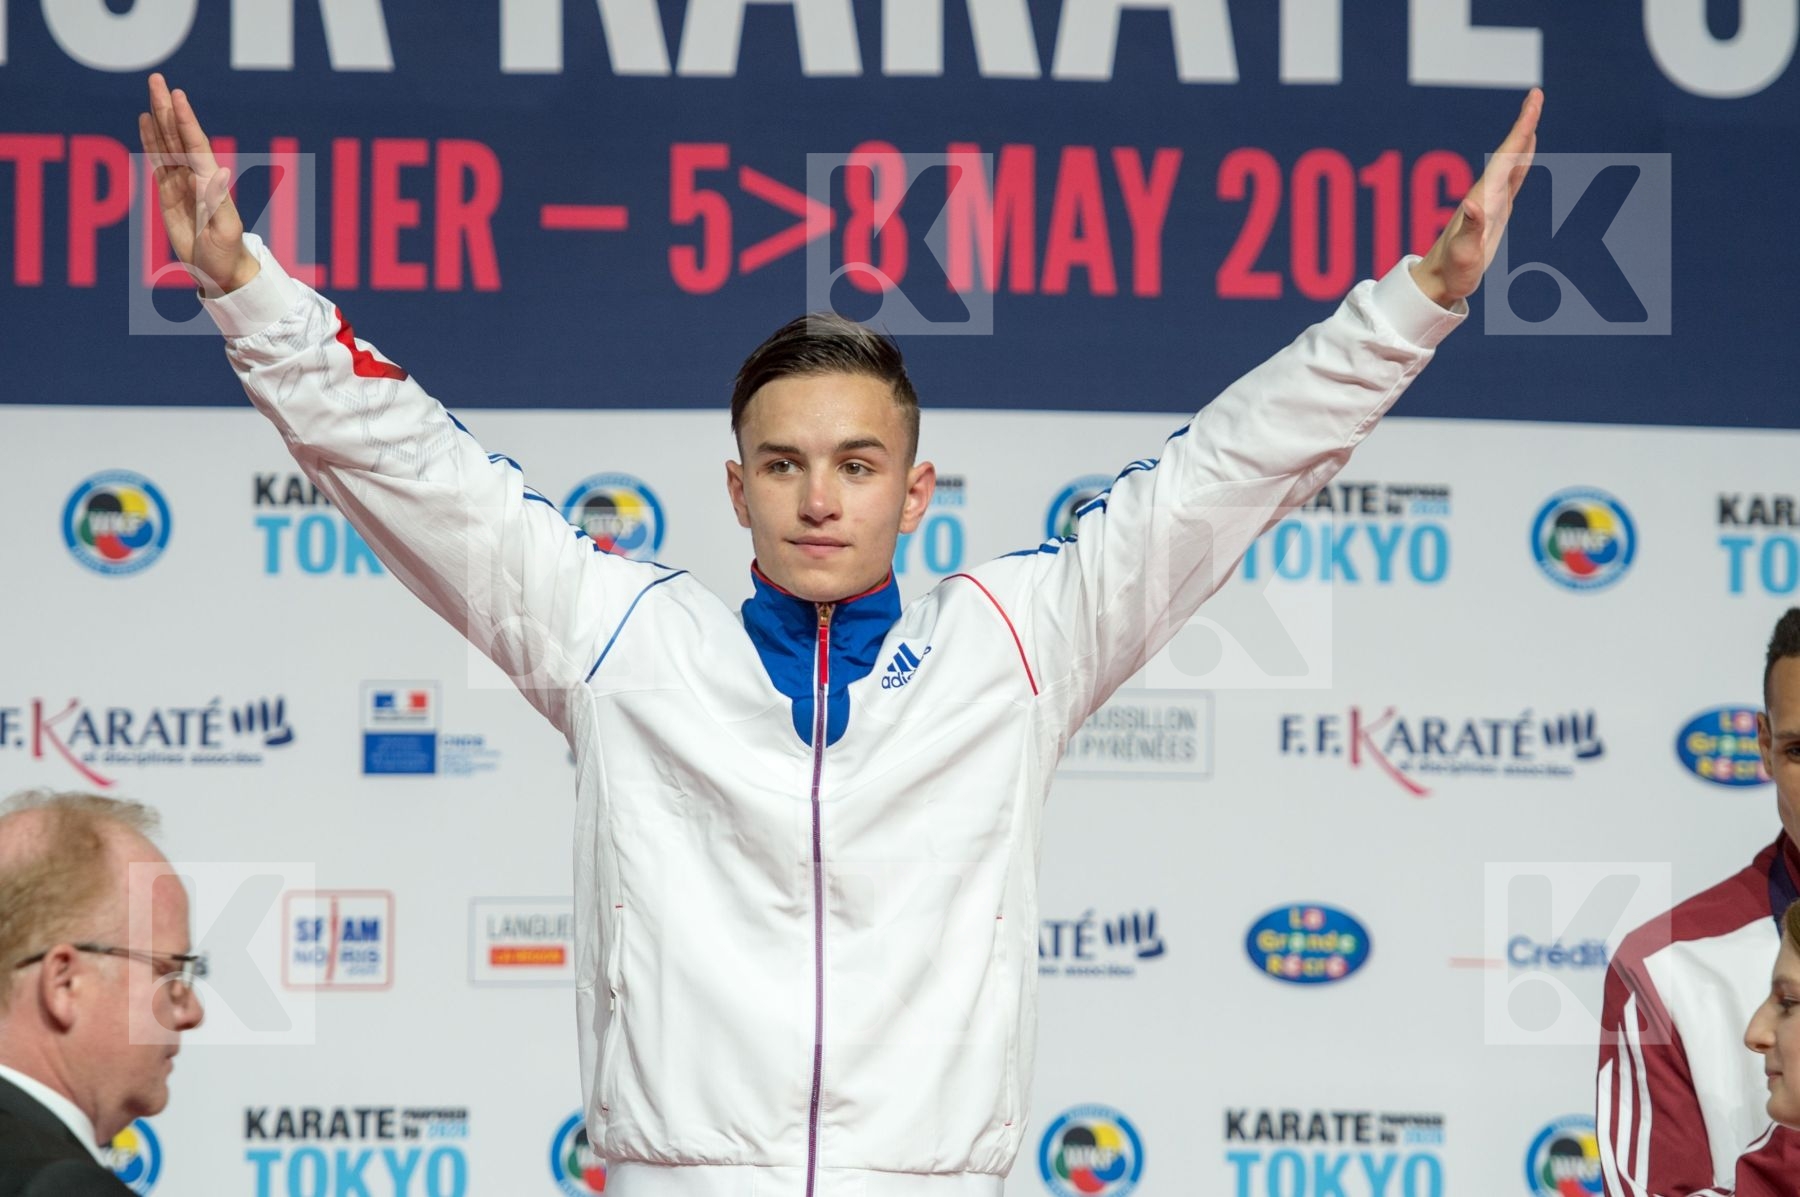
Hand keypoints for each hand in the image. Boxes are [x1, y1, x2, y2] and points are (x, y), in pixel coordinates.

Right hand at [137, 73, 258, 295]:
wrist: (221, 271)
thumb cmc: (227, 254)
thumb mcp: (226, 231)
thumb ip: (218, 204)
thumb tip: (217, 173)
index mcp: (211, 182)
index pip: (195, 145)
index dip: (185, 121)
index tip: (178, 96)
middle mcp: (196, 176)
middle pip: (177, 135)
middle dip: (167, 108)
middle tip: (157, 79)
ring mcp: (182, 182)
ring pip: (166, 143)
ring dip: (158, 117)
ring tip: (152, 91)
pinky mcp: (168, 192)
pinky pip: (157, 161)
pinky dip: (151, 140)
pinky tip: (146, 122)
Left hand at [1411, 88, 1542, 308]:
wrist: (1440, 283)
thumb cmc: (1452, 270)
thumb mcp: (1465, 252)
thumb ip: (1472, 228)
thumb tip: (1475, 203)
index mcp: (1483, 197)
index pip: (1507, 156)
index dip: (1522, 128)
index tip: (1533, 101)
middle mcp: (1486, 194)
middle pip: (1510, 152)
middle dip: (1525, 124)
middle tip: (1536, 95)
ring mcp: (1491, 202)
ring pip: (1512, 163)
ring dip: (1524, 139)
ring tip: (1533, 115)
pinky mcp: (1494, 212)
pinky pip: (1512, 180)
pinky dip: (1521, 163)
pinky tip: (1525, 155)